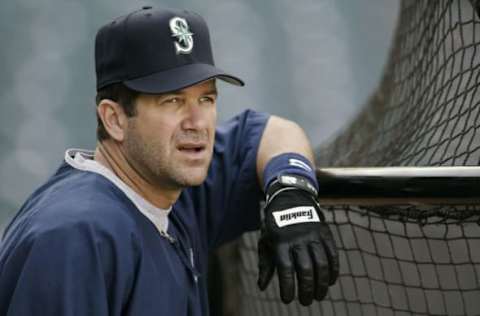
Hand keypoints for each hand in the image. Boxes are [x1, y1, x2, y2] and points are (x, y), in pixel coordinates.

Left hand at [257, 174, 338, 305]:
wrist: (291, 198)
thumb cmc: (275, 224)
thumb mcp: (266, 240)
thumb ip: (265, 264)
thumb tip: (262, 286)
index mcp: (280, 242)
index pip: (285, 269)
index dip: (287, 287)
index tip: (288, 300)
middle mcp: (298, 239)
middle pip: (305, 269)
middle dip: (306, 289)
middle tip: (306, 301)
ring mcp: (313, 235)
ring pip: (321, 264)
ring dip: (322, 283)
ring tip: (319, 296)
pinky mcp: (325, 233)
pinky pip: (332, 254)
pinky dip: (333, 270)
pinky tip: (330, 281)